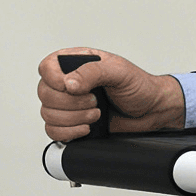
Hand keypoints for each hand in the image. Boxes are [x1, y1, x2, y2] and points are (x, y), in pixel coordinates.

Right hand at [36, 47, 185, 141]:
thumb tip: (68, 83)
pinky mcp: (72, 124)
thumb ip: (92, 72)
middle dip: (71, 103)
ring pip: (48, 114)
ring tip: (97, 114)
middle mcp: (69, 82)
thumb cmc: (139, 87)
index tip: (74, 88)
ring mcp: (69, 104)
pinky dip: (69, 132)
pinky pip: (52, 131)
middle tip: (95, 101)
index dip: (54, 80)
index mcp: (76, 63)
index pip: (46, 68)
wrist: (151, 111)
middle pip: (44, 94)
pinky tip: (87, 128)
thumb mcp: (118, 71)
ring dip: (74, 118)